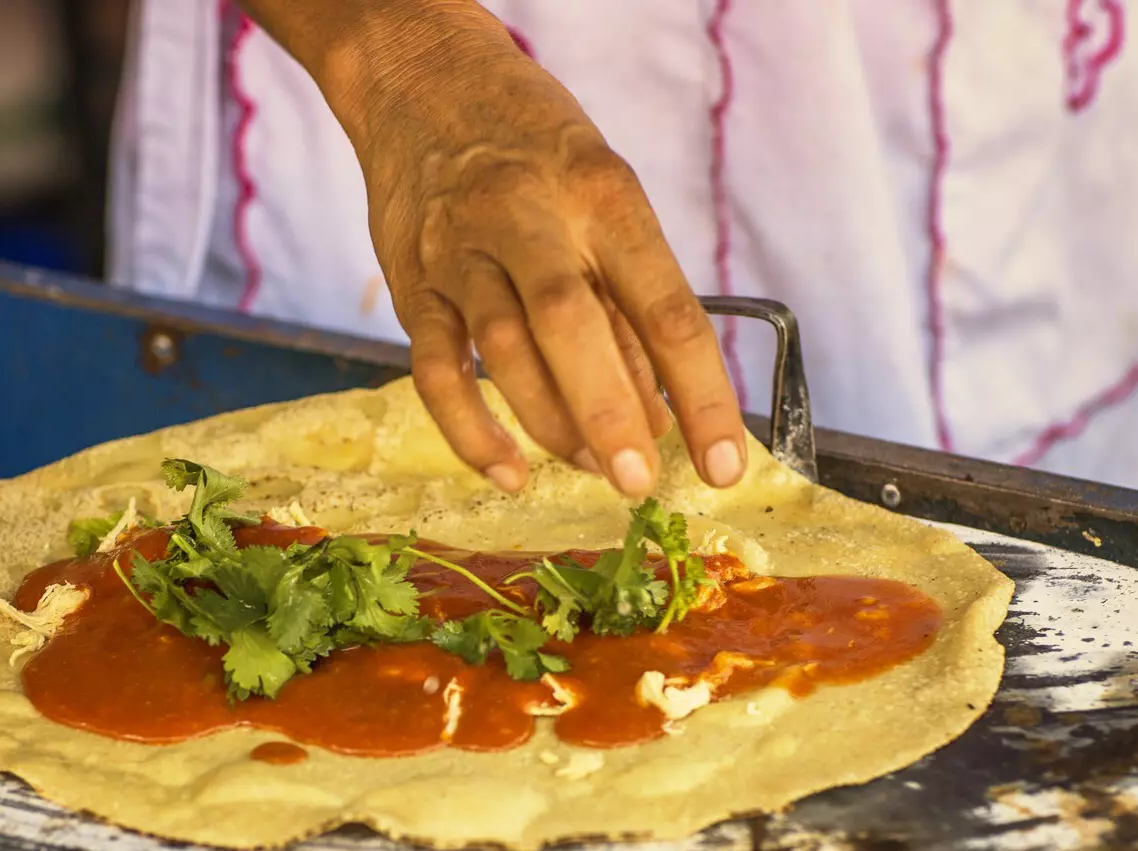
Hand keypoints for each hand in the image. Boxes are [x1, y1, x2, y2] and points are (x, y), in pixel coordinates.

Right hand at [319, 5, 746, 497]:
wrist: (423, 82)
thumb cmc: (535, 151)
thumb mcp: (603, 198)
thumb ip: (627, 303)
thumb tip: (659, 418)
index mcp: (602, 194)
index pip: (667, 307)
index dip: (702, 394)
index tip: (723, 464)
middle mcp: (529, 217)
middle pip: (571, 325)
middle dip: (610, 414)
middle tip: (637, 480)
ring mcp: (463, 251)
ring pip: (503, 349)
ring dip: (551, 423)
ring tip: (589, 467)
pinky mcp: (414, 284)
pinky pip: (436, 370)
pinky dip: (470, 431)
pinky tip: (507, 471)